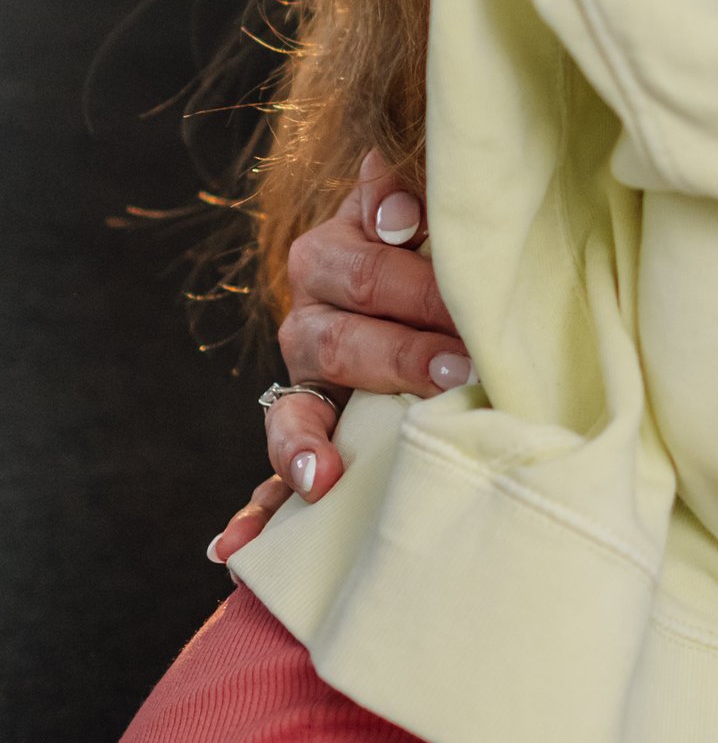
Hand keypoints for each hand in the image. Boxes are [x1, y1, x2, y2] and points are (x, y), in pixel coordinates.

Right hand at [206, 152, 473, 562]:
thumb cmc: (443, 247)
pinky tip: (234, 548)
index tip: (430, 279)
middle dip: (400, 355)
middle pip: (341, 337)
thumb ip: (408, 195)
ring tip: (325, 474)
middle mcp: (313, 314)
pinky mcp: (307, 431)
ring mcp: (304, 378)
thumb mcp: (428, 210)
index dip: (407, 278)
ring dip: (310, 444)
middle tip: (458, 368)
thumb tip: (396, 202)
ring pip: (295, 408)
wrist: (430, 292)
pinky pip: (276, 474)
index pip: (366, 266)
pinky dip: (257, 511)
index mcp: (340, 254)